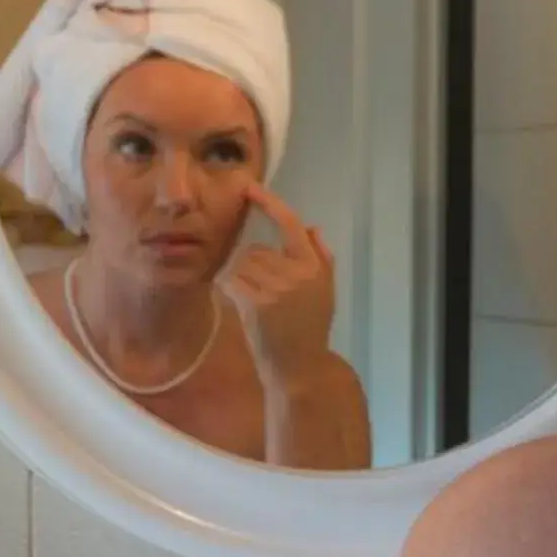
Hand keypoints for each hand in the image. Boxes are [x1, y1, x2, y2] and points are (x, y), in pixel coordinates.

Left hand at [220, 186, 337, 387]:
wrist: (299, 368)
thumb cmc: (310, 330)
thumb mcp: (326, 292)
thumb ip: (322, 258)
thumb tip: (313, 227)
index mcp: (314, 266)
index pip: (291, 225)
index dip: (269, 204)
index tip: (250, 188)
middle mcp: (297, 272)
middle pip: (256, 250)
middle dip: (253, 268)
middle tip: (264, 295)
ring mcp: (276, 287)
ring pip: (242, 265)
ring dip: (242, 280)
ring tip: (258, 304)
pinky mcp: (256, 302)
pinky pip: (232, 280)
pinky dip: (230, 291)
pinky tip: (244, 307)